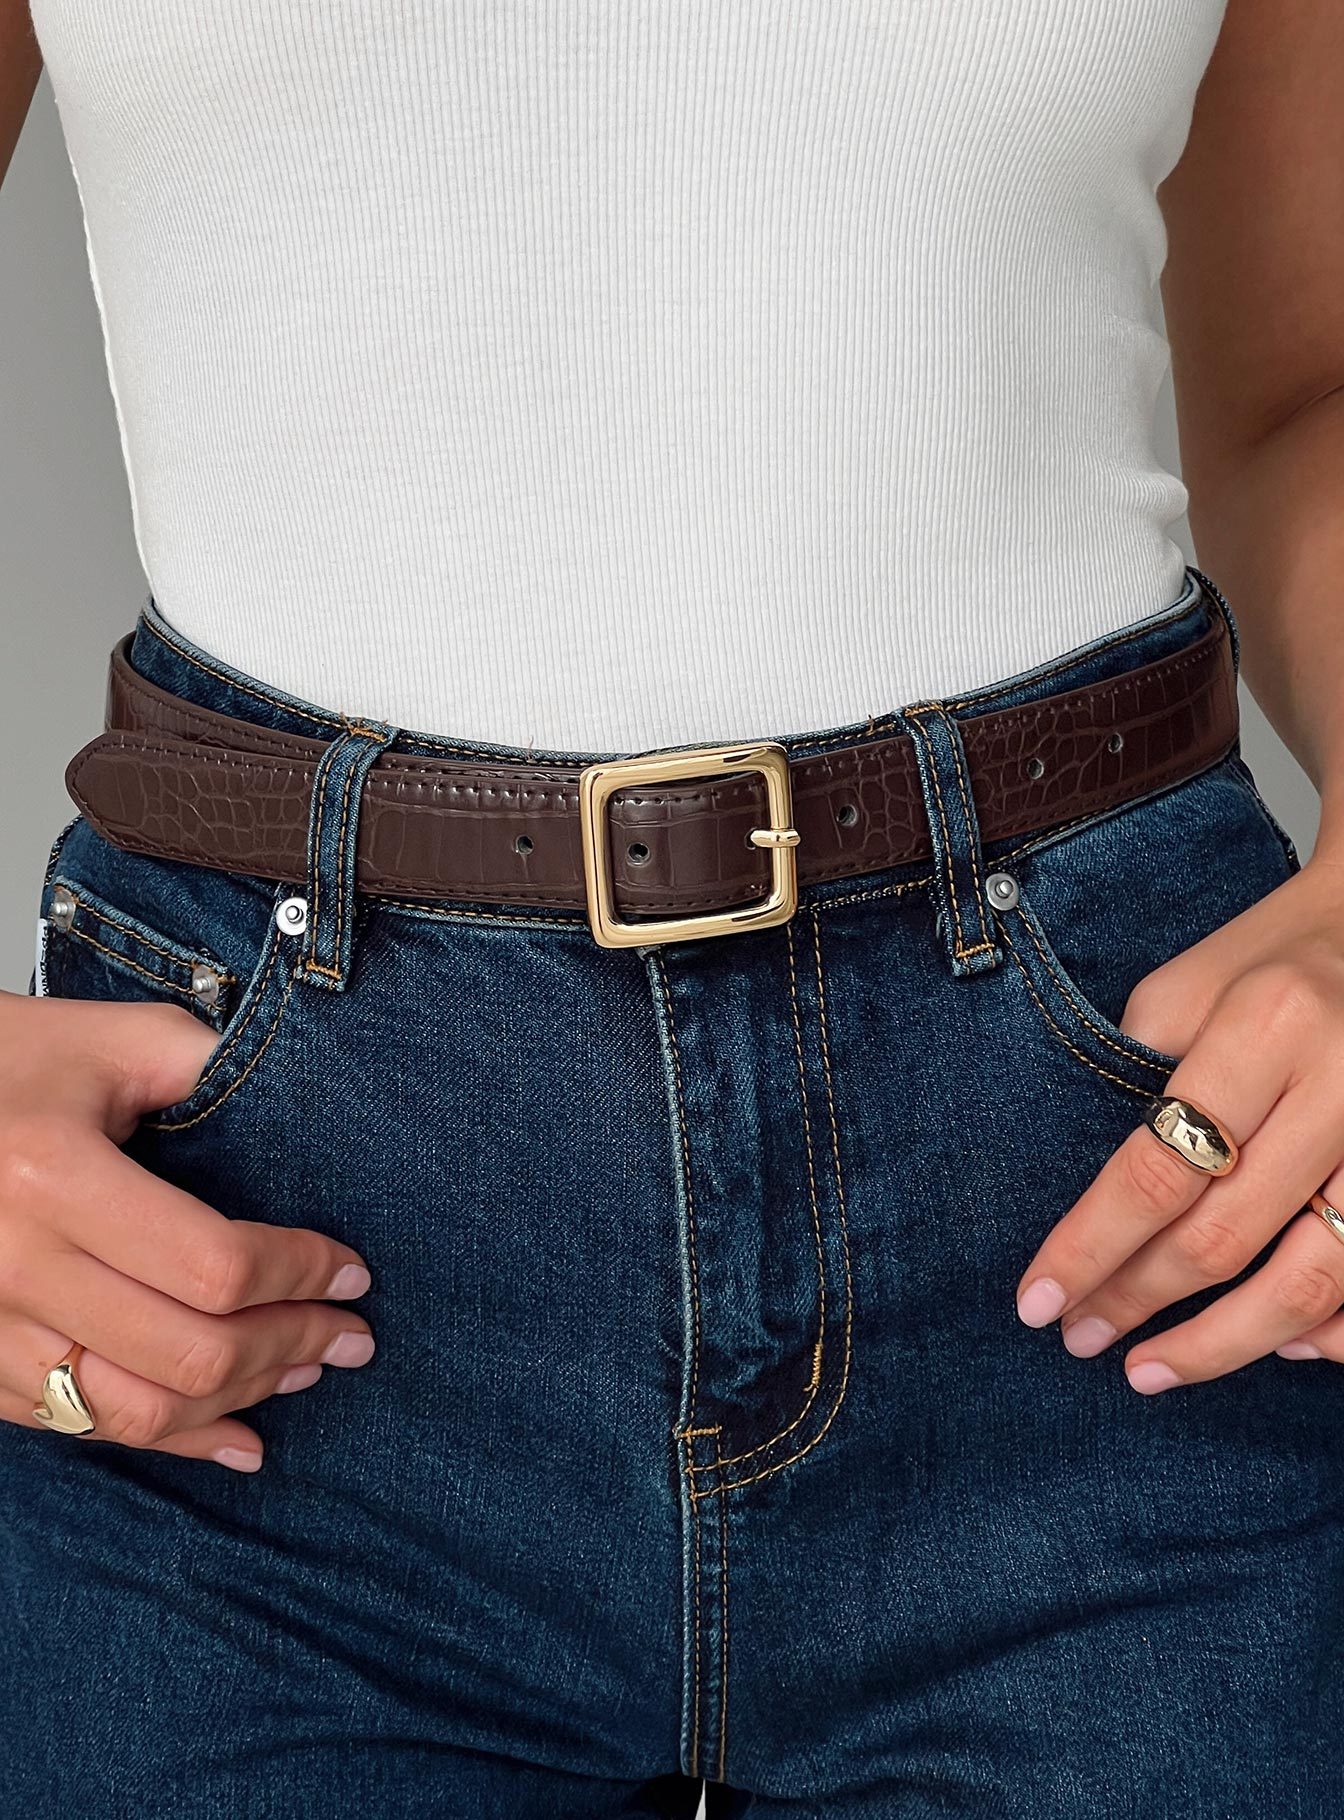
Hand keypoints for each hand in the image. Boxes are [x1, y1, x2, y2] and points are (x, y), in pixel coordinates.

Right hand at [0, 990, 373, 1469]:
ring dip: (242, 1398)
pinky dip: (174, 1440)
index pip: (214, 1265)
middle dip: (292, 1345)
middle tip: (352, 1336)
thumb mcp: (109, 1039)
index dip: (301, 1275)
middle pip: (189, 1351)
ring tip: (305, 1373)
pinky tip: (235, 1437)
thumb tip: (310, 1103)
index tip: (353, 1272)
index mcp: (54, 1178)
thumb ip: (208, 1064)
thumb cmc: (9, 1064)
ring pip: (142, 1411)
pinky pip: (84, 1428)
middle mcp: (14, 1267)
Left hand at [1014, 853, 1343, 1390]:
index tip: (1036, 1301)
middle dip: (1138, 1301)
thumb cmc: (1264, 957)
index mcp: (1265, 1029)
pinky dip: (1327, 1330)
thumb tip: (1096, 1212)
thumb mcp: (1182, 991)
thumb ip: (1140, 1090)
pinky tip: (1271, 1349)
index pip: (1157, 1170)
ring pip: (1312, 1283)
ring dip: (1224, 1345)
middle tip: (1076, 1337)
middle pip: (1225, 1238)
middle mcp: (1339, 1090)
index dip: (1090, 1248)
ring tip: (1149, 1370)